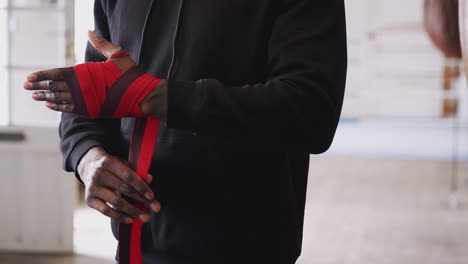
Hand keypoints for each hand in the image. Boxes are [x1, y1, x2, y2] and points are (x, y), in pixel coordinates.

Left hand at [24, 30, 166, 119]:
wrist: (142, 96)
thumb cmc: (131, 75)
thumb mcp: (117, 55)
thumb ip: (101, 44)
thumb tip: (89, 31)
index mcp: (85, 73)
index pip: (57, 73)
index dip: (43, 75)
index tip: (31, 77)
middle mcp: (82, 88)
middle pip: (54, 87)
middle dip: (39, 87)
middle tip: (27, 87)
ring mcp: (86, 101)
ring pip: (60, 99)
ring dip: (46, 98)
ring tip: (35, 97)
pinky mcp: (91, 111)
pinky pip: (70, 109)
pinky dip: (59, 107)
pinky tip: (51, 106)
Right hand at [78, 147, 160, 222]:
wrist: (89, 166)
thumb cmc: (113, 167)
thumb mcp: (123, 164)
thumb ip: (136, 171)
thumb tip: (149, 179)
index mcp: (109, 162)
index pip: (128, 176)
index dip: (141, 187)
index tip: (152, 196)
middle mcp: (99, 174)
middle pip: (124, 190)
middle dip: (141, 200)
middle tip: (155, 208)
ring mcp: (92, 188)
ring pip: (116, 202)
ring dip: (133, 211)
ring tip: (145, 217)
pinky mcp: (89, 200)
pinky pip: (106, 211)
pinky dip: (119, 217)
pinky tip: (130, 220)